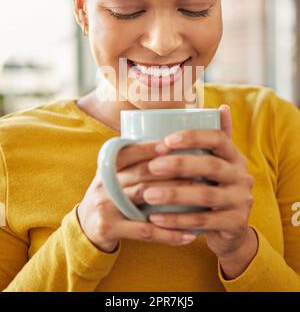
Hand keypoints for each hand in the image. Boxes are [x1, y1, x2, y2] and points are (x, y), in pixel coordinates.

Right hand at [77, 140, 198, 253]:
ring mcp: (105, 206)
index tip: (170, 145)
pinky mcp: (109, 228)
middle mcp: (104, 183)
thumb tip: (171, 148)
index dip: (148, 148)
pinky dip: (168, 233)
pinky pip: (144, 231)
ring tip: (200, 197)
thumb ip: (133, 165)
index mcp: (107, 168)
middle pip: (141, 173)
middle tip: (198, 170)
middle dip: (171, 170)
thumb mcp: (114, 177)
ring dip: (175, 196)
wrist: (85, 228)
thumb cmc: (110, 198)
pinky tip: (188, 235)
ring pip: (145, 197)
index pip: (128, 152)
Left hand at [145, 105, 255, 260]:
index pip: (218, 138)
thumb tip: (221, 107)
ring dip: (174, 194)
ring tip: (147, 194)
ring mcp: (241, 200)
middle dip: (179, 164)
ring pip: (206, 195)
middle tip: (151, 167)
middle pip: (211, 166)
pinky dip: (178, 220)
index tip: (166, 140)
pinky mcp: (236, 223)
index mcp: (233, 155)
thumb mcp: (215, 162)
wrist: (231, 228)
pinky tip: (156, 218)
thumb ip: (211, 139)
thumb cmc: (213, 186)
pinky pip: (205, 222)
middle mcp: (242, 175)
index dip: (193, 137)